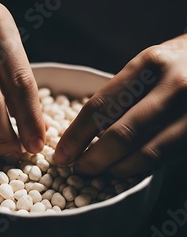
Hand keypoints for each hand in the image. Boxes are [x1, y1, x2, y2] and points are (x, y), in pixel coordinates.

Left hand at [55, 36, 186, 176]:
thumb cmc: (176, 64)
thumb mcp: (149, 64)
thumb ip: (121, 93)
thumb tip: (81, 133)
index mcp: (150, 64)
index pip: (102, 105)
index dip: (77, 135)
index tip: (61, 155)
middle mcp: (173, 86)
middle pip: (122, 133)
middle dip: (94, 158)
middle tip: (78, 170)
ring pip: (146, 153)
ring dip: (116, 169)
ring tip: (100, 173)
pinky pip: (165, 158)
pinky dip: (140, 168)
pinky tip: (125, 169)